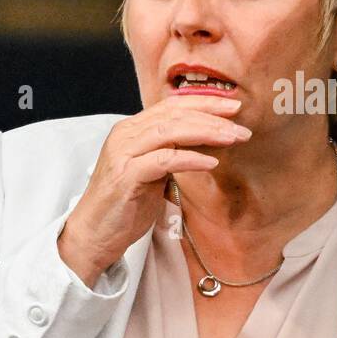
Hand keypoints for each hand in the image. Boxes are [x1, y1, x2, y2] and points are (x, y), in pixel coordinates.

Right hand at [58, 95, 250, 285]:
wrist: (94, 234)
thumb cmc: (126, 205)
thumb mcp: (153, 172)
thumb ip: (172, 151)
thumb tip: (208, 139)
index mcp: (131, 129)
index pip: (171, 105)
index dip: (204, 102)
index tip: (234, 106)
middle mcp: (125, 134)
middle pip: (174, 115)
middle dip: (213, 118)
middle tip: (242, 127)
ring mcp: (123, 153)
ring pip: (170, 131)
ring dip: (207, 133)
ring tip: (233, 139)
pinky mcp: (126, 175)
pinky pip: (164, 160)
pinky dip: (191, 158)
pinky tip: (212, 162)